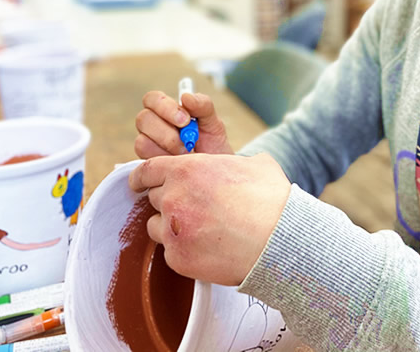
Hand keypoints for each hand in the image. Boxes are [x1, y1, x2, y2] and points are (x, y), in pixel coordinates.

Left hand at [129, 153, 290, 285]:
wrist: (278, 242)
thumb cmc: (270, 200)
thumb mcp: (253, 164)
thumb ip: (231, 162)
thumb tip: (237, 164)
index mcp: (186, 170)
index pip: (147, 170)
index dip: (143, 177)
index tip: (141, 183)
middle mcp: (173, 198)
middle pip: (155, 198)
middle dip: (170, 200)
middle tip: (193, 208)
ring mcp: (172, 230)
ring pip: (157, 225)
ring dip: (171, 225)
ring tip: (200, 229)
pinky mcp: (178, 259)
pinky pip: (170, 251)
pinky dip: (183, 249)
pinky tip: (206, 247)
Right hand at [135, 90, 231, 156]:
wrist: (214, 174)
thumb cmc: (212, 145)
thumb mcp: (213, 123)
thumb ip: (202, 105)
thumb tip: (185, 96)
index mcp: (165, 110)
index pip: (152, 99)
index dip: (164, 107)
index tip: (186, 119)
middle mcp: (152, 126)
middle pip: (143, 119)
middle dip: (166, 130)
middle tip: (187, 139)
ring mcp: (148, 146)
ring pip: (142, 141)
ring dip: (167, 147)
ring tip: (187, 152)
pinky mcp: (148, 165)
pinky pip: (146, 161)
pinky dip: (164, 161)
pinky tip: (178, 162)